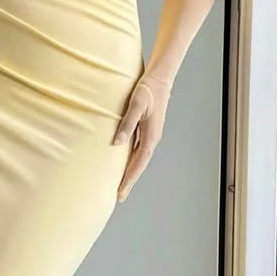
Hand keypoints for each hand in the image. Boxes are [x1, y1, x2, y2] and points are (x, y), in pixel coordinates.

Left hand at [112, 73, 171, 202]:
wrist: (160, 79)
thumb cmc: (147, 90)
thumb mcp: (135, 105)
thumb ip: (126, 124)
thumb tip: (116, 143)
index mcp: (151, 136)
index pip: (138, 164)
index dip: (129, 179)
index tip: (120, 192)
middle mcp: (152, 139)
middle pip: (139, 165)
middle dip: (129, 181)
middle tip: (119, 196)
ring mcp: (151, 135)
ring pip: (139, 159)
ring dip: (130, 172)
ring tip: (121, 184)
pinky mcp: (148, 130)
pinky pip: (138, 150)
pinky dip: (132, 160)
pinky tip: (124, 163)